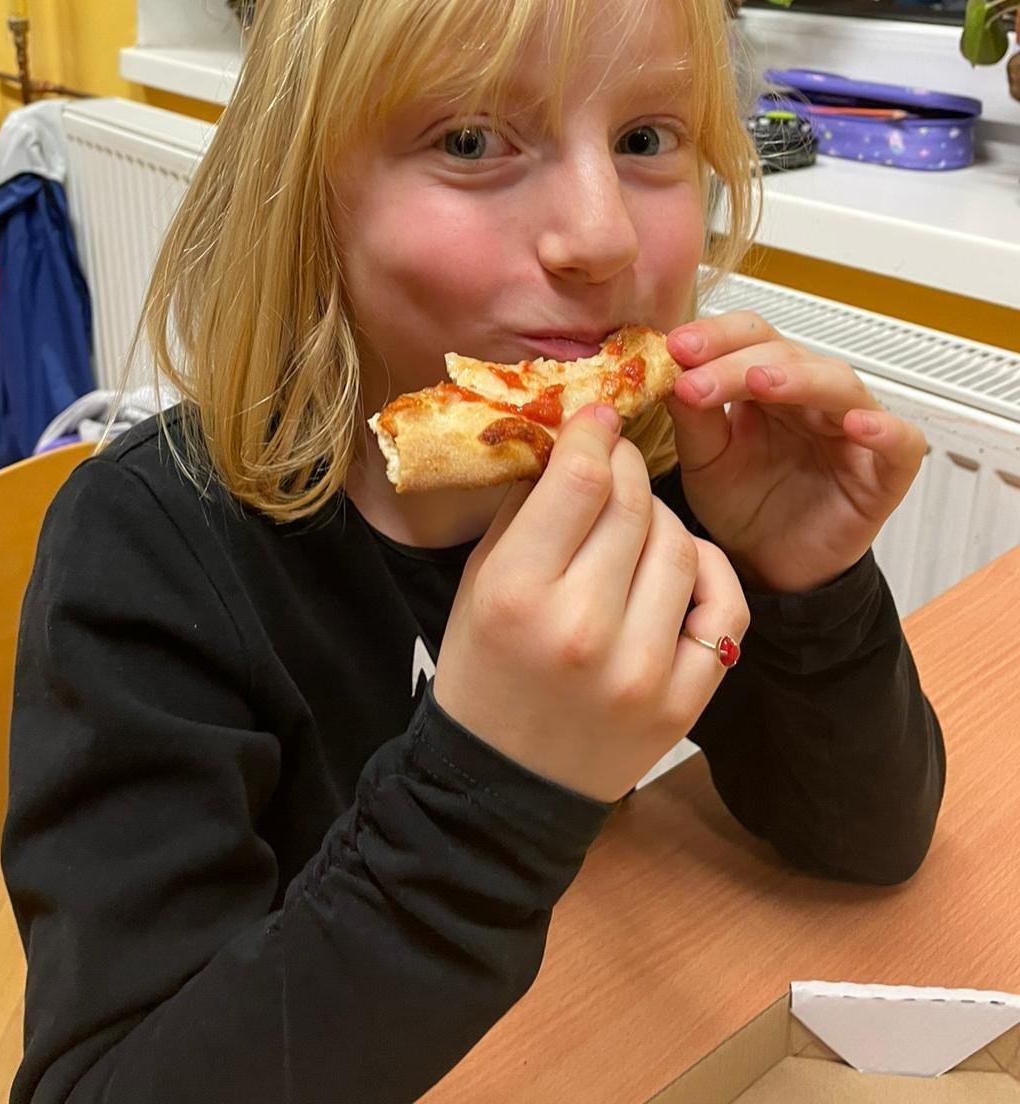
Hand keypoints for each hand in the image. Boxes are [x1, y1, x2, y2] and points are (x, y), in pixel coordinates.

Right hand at [433, 405, 748, 802]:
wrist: (506, 783)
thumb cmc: (485, 670)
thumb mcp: (481, 580)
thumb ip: (528, 508)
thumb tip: (577, 438)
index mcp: (518, 593)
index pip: (581, 478)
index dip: (596, 434)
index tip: (597, 421)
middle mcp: (583, 628)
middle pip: (634, 502)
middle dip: (627, 464)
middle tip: (618, 459)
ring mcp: (641, 670)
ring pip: (683, 544)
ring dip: (661, 518)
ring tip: (636, 524)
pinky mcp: (684, 701)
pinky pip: (724, 605)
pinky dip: (710, 571)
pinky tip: (681, 567)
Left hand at [666, 311, 926, 592]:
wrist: (767, 565)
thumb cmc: (742, 504)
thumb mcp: (704, 459)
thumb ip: (692, 416)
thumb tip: (668, 369)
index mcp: (766, 381)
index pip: (748, 336)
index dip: (714, 336)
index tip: (675, 348)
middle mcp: (811, 395)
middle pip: (786, 353)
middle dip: (737, 360)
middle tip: (696, 376)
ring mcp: (850, 428)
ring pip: (837, 384)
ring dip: (799, 378)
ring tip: (760, 381)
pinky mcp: (885, 471)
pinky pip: (901, 442)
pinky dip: (885, 430)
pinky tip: (858, 425)